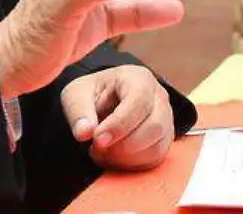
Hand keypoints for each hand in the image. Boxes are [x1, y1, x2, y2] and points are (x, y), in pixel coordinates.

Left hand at [60, 65, 174, 170]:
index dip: (119, 124)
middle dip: (123, 145)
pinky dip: (130, 165)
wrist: (102, 102)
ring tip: (101, 152)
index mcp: (138, 78)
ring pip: (156, 147)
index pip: (139, 101)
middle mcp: (159, 97)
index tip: (97, 140)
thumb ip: (79, 112)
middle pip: (154, 126)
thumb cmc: (92, 95)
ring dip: (125, 158)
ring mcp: (166, 120)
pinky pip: (154, 160)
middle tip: (96, 147)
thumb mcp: (76, 95)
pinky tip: (112, 158)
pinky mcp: (164, 141)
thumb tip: (83, 132)